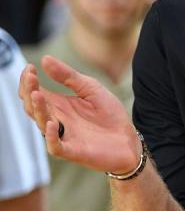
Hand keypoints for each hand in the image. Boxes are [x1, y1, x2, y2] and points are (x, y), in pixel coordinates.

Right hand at [17, 56, 141, 174]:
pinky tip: (52, 123)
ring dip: (38, 109)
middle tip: (31, 78)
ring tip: (37, 94)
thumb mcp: (90, 88)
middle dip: (29, 92)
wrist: (129, 138)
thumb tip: (45, 59)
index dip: (28, 81)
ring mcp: (64, 135)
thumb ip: (69, 76)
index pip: (35, 92)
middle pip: (34, 106)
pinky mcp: (73, 150)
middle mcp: (56, 119)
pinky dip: (51, 137)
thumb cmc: (109, 114)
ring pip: (42, 123)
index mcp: (59, 104)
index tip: (30, 67)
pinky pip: (55, 146)